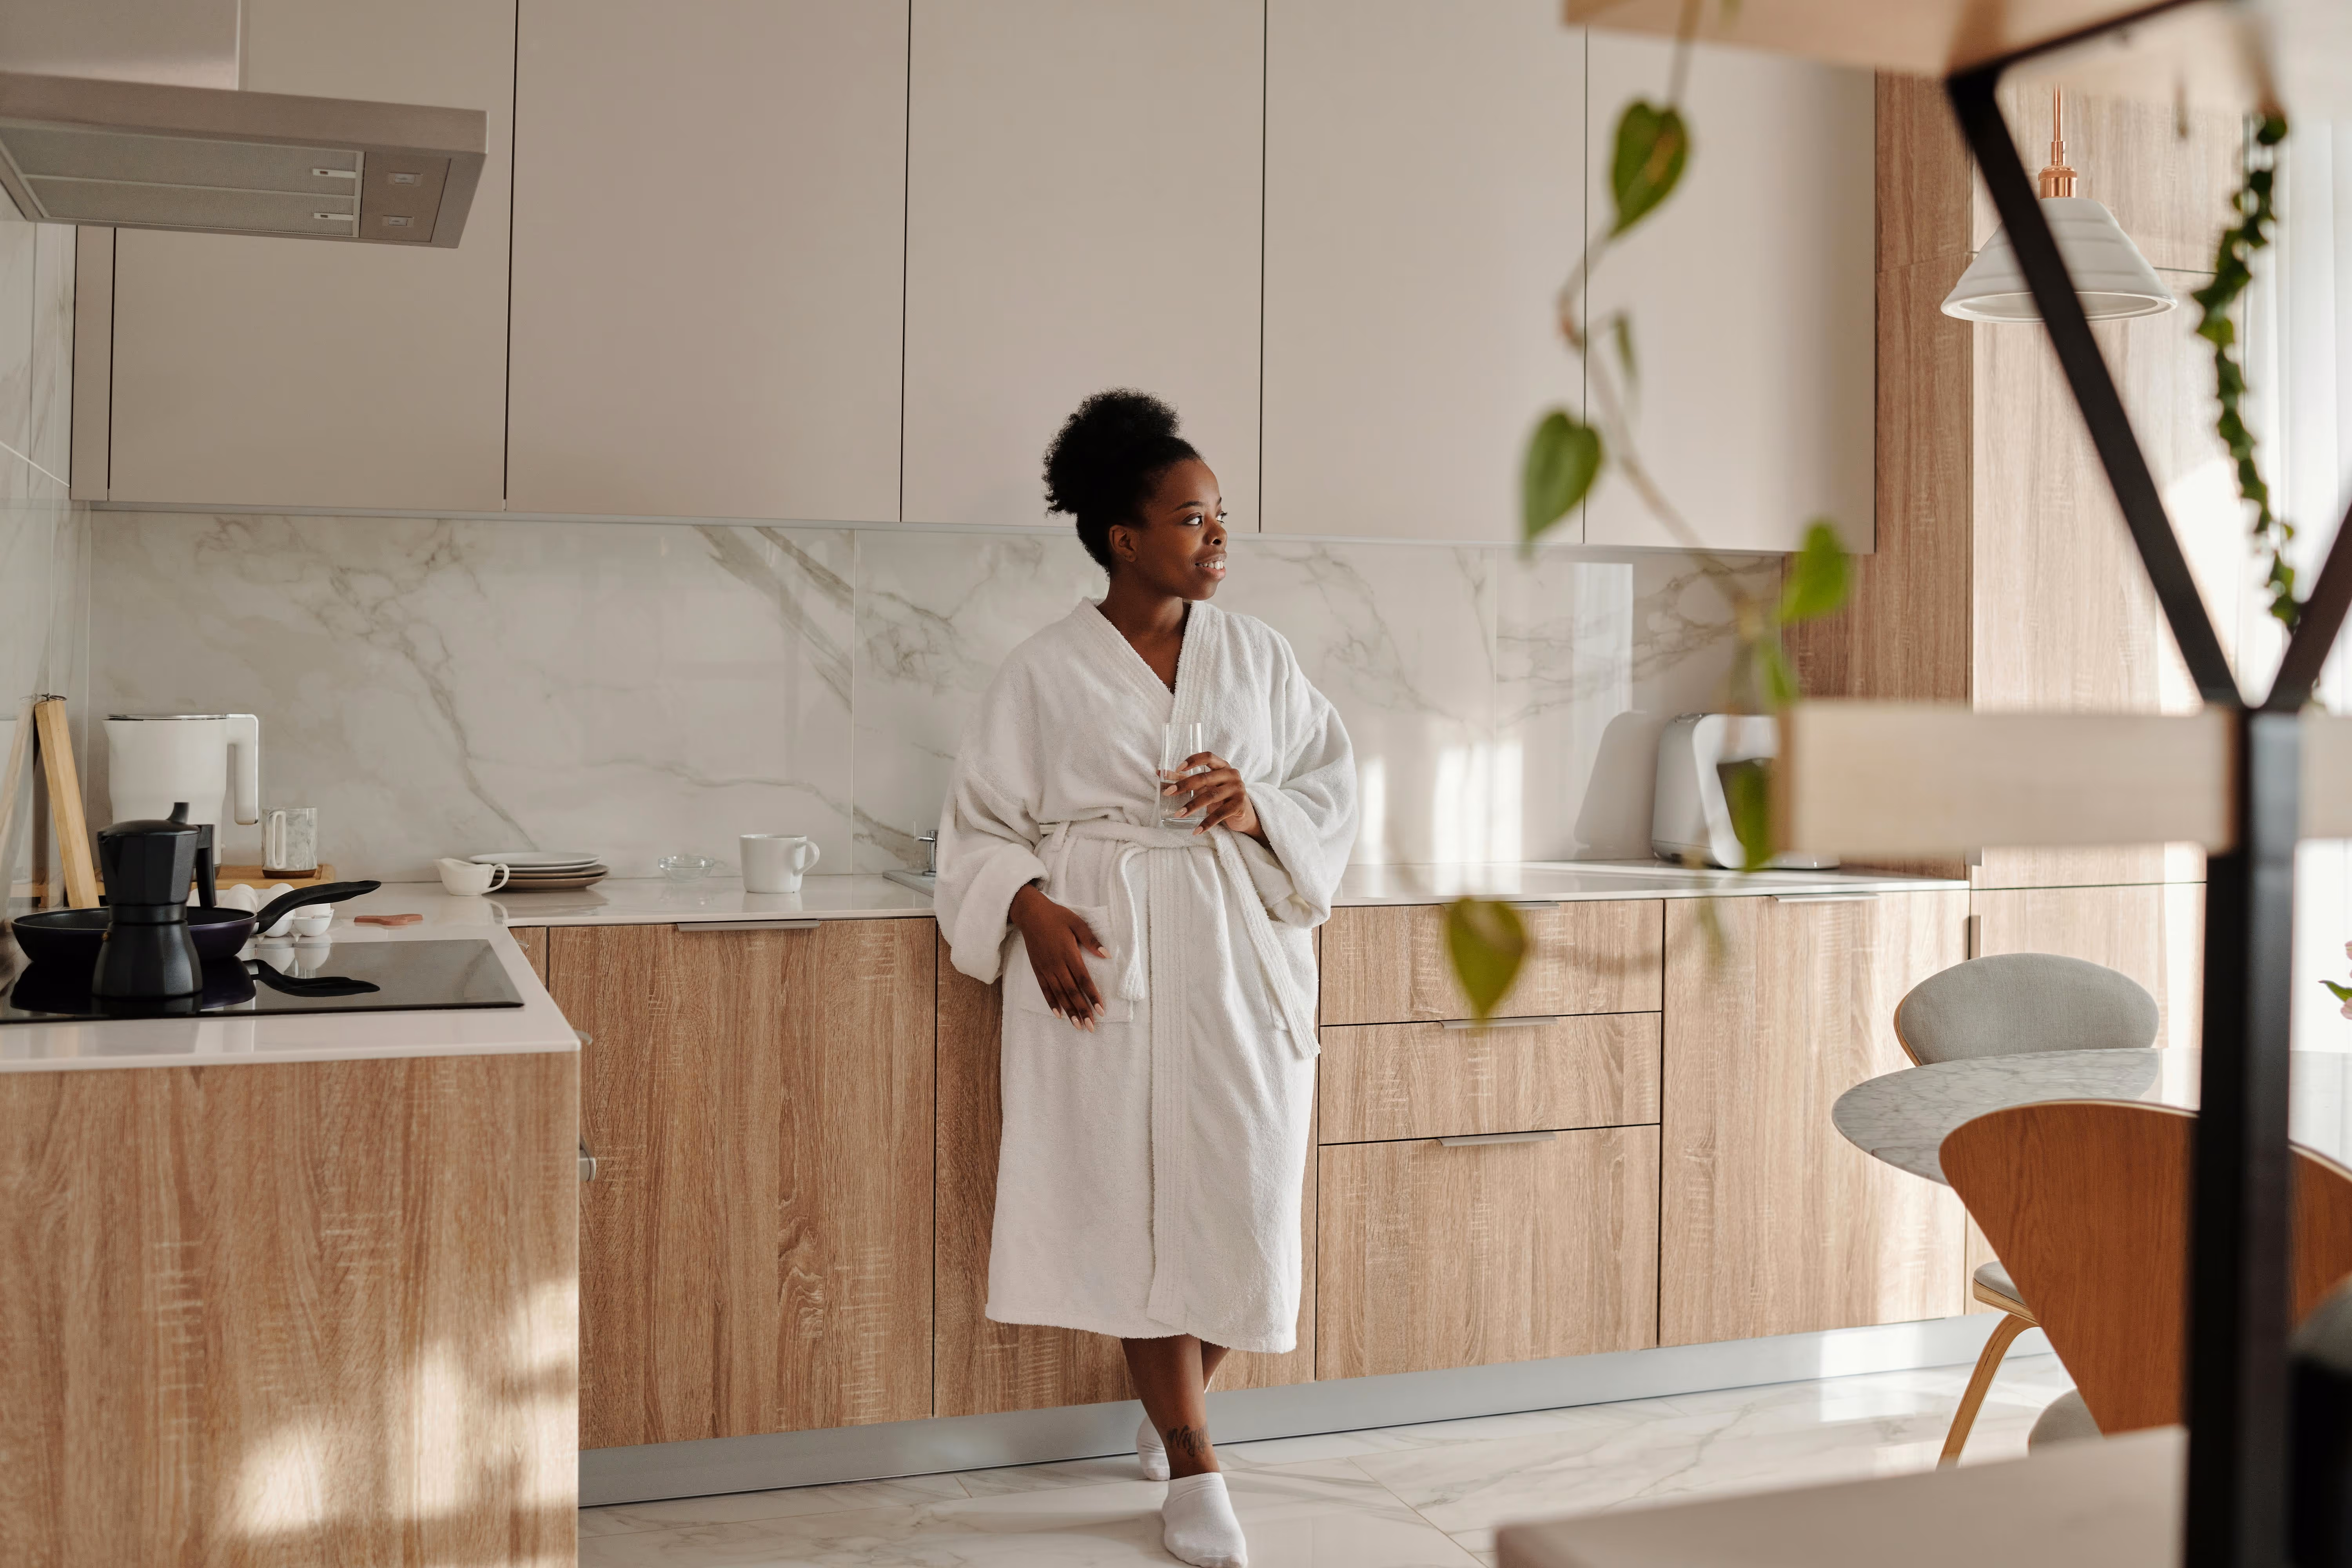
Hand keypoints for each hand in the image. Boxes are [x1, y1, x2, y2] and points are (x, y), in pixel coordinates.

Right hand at [1010, 883, 1107, 1029]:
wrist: (1031, 914)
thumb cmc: (1057, 916)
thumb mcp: (1077, 923)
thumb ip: (1091, 940)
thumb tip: (1107, 955)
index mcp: (1069, 953)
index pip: (1083, 979)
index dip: (1092, 995)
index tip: (1101, 1010)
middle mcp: (1057, 964)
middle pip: (1072, 991)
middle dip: (1082, 1010)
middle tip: (1091, 1027)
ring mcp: (1046, 968)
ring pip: (1059, 994)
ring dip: (1069, 1011)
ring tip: (1078, 1026)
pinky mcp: (1037, 969)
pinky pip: (1045, 989)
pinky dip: (1052, 1003)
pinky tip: (1059, 1014)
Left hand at [1163, 751, 1263, 841]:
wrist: (1244, 814)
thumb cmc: (1221, 796)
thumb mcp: (1206, 785)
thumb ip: (1185, 778)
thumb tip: (1160, 773)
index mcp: (1222, 766)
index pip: (1208, 757)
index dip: (1193, 760)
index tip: (1178, 767)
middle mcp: (1232, 774)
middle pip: (1205, 777)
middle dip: (1184, 785)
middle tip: (1168, 793)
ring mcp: (1237, 789)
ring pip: (1210, 796)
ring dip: (1192, 806)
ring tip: (1178, 814)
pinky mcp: (1239, 805)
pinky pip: (1220, 814)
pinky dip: (1207, 823)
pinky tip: (1196, 830)